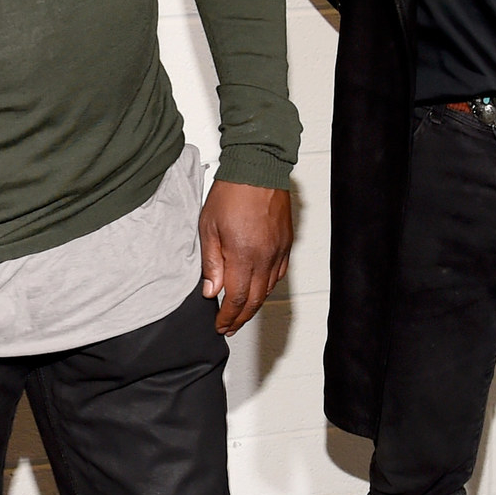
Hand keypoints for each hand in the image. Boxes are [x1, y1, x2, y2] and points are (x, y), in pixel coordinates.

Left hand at [197, 180, 292, 336]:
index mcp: (243, 256)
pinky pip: (279, 273)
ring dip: (254, 304)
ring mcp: (278, 251)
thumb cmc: (231, 192)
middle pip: (254, 300)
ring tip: (241, 312)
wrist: (257, 168)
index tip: (220, 325)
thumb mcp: (208, 228)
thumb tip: (211, 291)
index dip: (228, 317)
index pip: (236, 299)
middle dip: (240, 317)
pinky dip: (267, 286)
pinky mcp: (286, 243)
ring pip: (268, 289)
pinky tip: (258, 288)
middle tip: (229, 326)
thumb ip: (211, 263)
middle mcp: (265, 257)